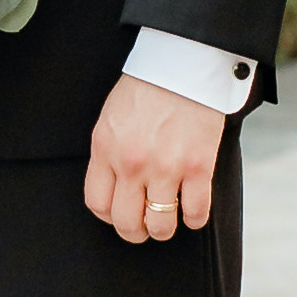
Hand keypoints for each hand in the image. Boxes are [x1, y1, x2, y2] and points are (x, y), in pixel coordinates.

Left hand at [85, 75, 225, 241]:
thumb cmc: (146, 89)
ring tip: (167, 223)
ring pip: (160, 223)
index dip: (108, 216)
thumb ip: (109, 154)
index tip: (118, 215)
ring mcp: (166, 167)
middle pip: (126, 221)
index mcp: (105, 150)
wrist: (183, 65)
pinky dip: (194, 219)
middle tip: (143, 228)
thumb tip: (113, 186)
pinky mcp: (198, 166)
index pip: (97, 203)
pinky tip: (192, 214)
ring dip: (163, 230)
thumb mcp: (111, 120)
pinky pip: (194, 211)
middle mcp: (131, 163)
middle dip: (134, 232)